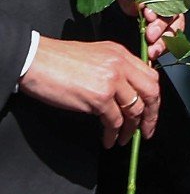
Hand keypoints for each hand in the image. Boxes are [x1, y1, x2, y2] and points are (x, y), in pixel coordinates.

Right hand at [17, 37, 161, 146]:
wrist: (32, 60)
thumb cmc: (56, 60)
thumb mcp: (94, 56)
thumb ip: (115, 70)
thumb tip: (129, 93)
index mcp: (120, 54)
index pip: (151, 78)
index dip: (154, 99)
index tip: (151, 112)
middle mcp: (120, 65)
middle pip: (150, 94)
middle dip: (151, 116)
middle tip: (146, 131)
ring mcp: (111, 81)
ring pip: (134, 110)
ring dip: (130, 129)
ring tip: (123, 139)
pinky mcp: (99, 97)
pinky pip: (115, 122)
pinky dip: (113, 134)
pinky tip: (108, 139)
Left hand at [121, 0, 186, 61]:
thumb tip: (137, 8)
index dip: (158, 1)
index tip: (147, 13)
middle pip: (173, 10)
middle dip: (161, 25)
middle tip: (150, 35)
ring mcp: (171, 11)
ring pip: (175, 27)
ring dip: (164, 40)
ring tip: (153, 50)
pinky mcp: (169, 26)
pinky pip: (172, 38)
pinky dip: (163, 47)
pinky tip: (154, 53)